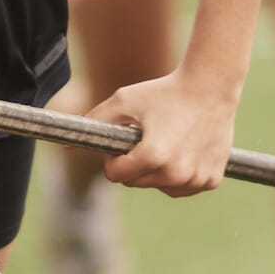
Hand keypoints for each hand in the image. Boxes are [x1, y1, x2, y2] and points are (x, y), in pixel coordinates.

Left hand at [86, 67, 239, 197]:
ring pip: (160, 187)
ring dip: (157, 171)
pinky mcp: (212, 179)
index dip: (114, 158)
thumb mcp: (124, 101)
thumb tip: (63, 146)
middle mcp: (176, 173)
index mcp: (153, 156)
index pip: (115, 175)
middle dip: (134, 164)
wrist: (211, 86)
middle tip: (146, 138)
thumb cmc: (164, 91)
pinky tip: (185, 150)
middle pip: (136, 182)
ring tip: (167, 141)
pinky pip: (184, 187)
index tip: (124, 141)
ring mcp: (196, 179)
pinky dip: (180, 175)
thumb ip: (93, 121)